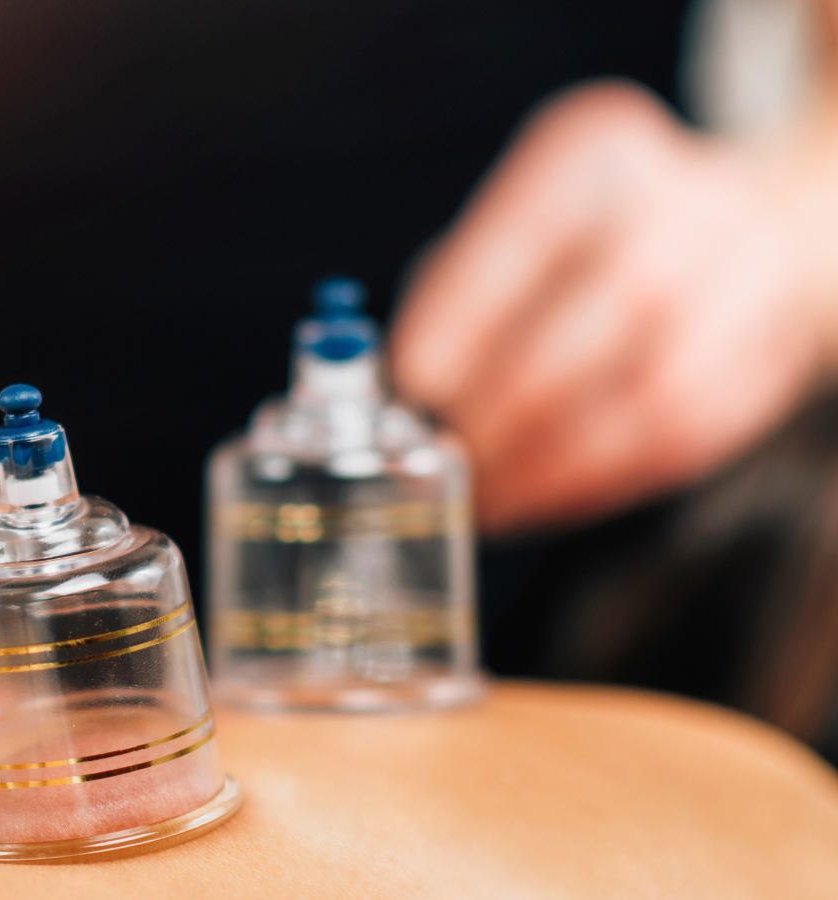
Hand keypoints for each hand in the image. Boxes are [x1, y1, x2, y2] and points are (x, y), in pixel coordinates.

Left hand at [392, 81, 837, 533]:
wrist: (752, 227)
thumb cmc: (591, 235)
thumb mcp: (519, 219)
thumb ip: (449, 290)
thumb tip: (394, 385)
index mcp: (597, 152)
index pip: (519, 241)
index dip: (455, 327)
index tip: (409, 386)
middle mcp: (679, 210)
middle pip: (578, 331)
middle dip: (491, 414)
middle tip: (435, 457)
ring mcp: (738, 290)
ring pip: (633, 403)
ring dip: (541, 468)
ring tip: (480, 495)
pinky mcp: (758, 370)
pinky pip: (672, 446)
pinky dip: (592, 486)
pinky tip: (540, 497)